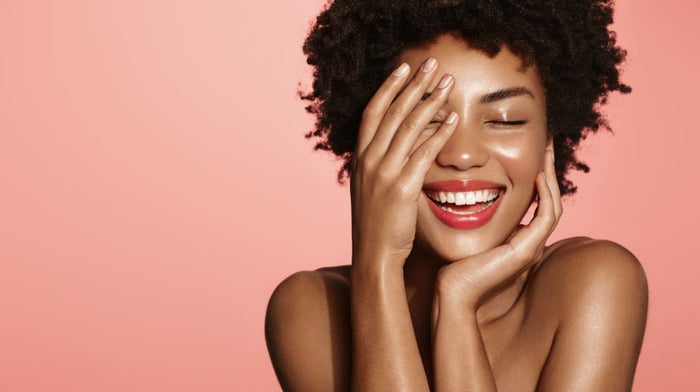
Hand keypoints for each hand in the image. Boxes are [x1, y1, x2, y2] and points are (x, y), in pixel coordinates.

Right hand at [351, 58, 458, 267]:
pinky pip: (423, 153)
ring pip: (408, 127)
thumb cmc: (376, 226)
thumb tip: (395, 147)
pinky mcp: (402, 188)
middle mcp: (369, 160)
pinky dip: (439, 133)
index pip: (373, 112)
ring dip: (430, 101)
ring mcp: (384, 173)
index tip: (403, 69)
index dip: (388, 88)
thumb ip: (380, 166)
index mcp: (360, 159)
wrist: (374, 257)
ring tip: (448, 83)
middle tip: (433, 64)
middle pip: (392, 112)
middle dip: (413, 85)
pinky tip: (453, 119)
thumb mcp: (370, 190)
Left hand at [435, 144, 562, 309]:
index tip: (530, 150)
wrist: (451, 292)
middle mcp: (528, 243)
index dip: (537, 177)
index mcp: (517, 240)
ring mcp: (530, 248)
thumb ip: (470, 214)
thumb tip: (458, 185)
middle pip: (550, 200)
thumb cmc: (450, 264)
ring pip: (553, 206)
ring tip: (547, 151)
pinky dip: (545, 195)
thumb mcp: (463, 232)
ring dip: (551, 177)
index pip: (536, 203)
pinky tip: (537, 175)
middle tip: (548, 143)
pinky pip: (546, 217)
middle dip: (549, 170)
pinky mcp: (526, 251)